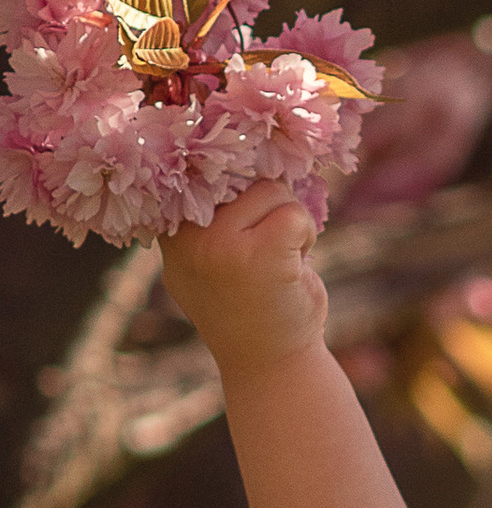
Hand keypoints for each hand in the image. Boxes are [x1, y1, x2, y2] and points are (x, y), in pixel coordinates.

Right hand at [159, 180, 328, 386]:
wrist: (270, 364)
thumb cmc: (250, 304)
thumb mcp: (210, 256)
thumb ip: (207, 213)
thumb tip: (224, 143)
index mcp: (168, 230)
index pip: (191, 167)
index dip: (223, 163)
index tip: (234, 162)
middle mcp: (185, 235)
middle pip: (238, 172)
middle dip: (267, 200)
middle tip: (272, 241)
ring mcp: (218, 245)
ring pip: (271, 189)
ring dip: (290, 220)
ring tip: (282, 257)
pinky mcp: (258, 255)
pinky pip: (295, 213)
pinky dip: (307, 234)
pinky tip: (297, 264)